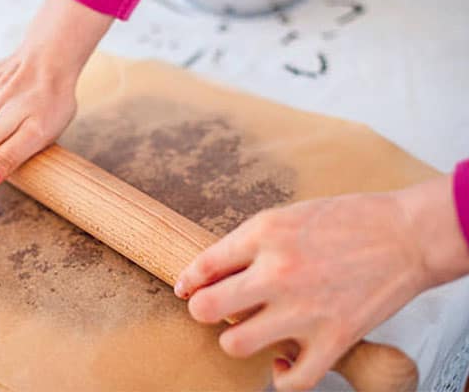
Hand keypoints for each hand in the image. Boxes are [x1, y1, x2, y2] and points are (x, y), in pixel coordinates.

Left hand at [174, 176, 467, 390]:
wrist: (405, 236)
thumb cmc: (347, 221)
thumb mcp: (285, 216)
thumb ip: (247, 243)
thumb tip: (209, 272)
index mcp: (265, 235)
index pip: (204, 264)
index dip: (188, 280)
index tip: (186, 289)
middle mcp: (278, 272)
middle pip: (207, 309)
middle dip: (202, 310)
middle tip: (213, 309)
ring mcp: (305, 309)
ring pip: (236, 345)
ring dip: (236, 340)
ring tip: (248, 330)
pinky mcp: (334, 339)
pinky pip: (292, 380)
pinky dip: (281, 376)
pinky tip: (281, 361)